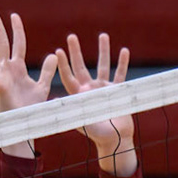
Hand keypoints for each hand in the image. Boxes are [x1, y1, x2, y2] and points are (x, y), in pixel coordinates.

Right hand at [0, 9, 56, 114]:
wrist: (25, 125)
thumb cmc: (31, 108)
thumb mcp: (42, 87)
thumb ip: (47, 71)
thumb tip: (53, 54)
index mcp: (18, 68)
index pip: (18, 44)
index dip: (17, 30)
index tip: (14, 15)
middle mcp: (7, 70)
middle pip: (2, 44)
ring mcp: (2, 78)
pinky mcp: (0, 89)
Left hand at [54, 32, 133, 158]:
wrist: (117, 141)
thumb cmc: (99, 136)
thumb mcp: (84, 124)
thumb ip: (72, 112)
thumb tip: (54, 102)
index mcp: (79, 96)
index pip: (68, 77)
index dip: (63, 65)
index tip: (58, 51)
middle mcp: (90, 90)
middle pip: (82, 66)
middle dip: (77, 52)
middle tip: (71, 36)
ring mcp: (104, 89)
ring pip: (103, 66)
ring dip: (103, 51)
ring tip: (103, 35)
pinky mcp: (118, 91)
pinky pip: (121, 74)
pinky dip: (122, 63)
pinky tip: (123, 51)